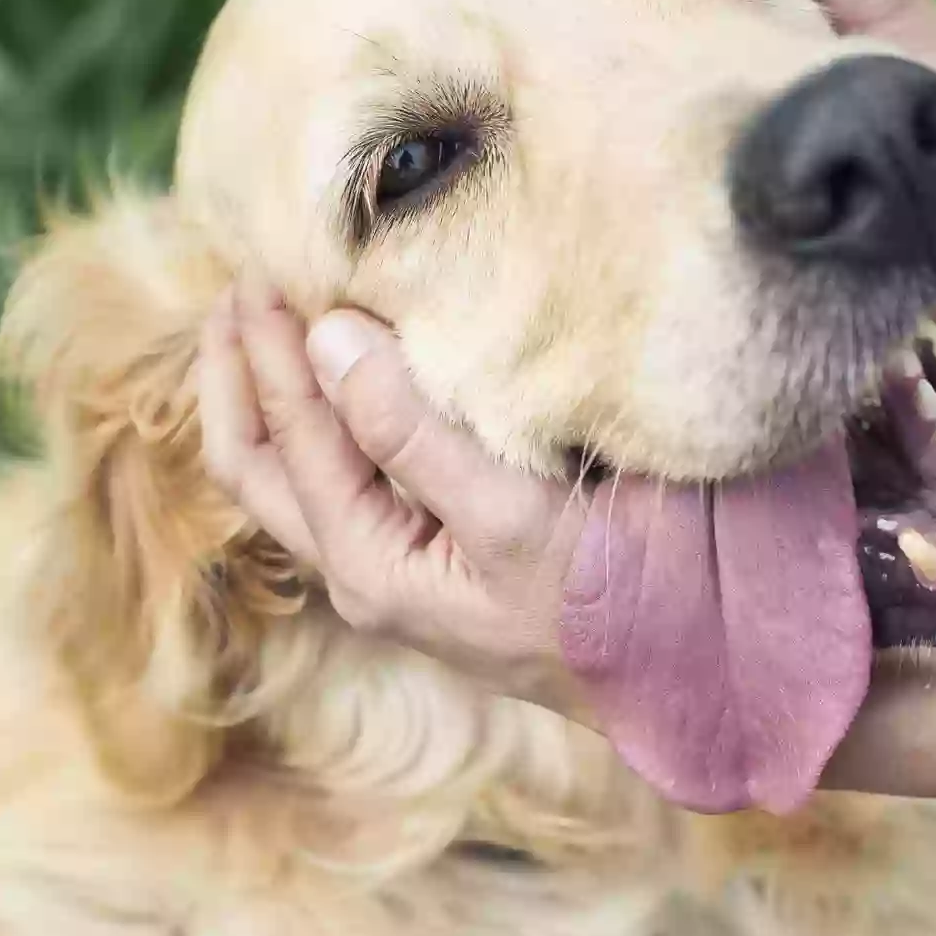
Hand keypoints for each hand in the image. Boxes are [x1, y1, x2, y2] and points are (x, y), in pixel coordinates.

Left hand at [198, 279, 590, 720]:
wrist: (696, 672)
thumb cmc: (613, 601)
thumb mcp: (511, 518)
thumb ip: (414, 434)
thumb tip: (329, 339)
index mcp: (370, 566)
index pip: (292, 438)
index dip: (270, 350)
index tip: (265, 263)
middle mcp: (369, 568)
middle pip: (261, 465)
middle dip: (238, 376)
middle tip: (238, 284)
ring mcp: (405, 561)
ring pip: (300, 472)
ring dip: (276, 393)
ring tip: (272, 317)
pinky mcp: (445, 546)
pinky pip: (355, 473)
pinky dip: (333, 414)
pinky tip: (355, 370)